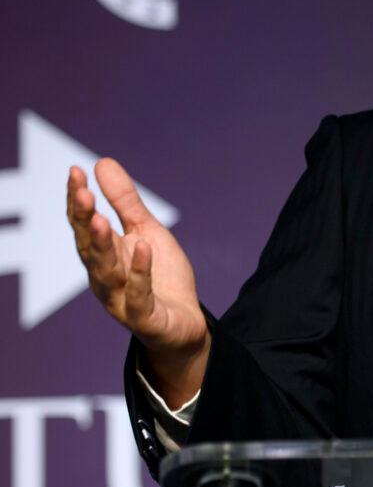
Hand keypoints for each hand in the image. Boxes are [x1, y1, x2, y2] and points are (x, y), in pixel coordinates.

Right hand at [67, 159, 209, 407]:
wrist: (184, 323)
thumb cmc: (161, 276)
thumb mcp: (148, 232)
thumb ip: (125, 202)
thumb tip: (102, 162)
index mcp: (104, 255)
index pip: (84, 225)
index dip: (78, 200)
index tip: (75, 171)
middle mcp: (105, 277)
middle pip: (89, 246)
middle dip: (83, 219)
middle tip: (82, 191)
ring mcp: (121, 299)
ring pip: (106, 272)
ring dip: (101, 247)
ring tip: (100, 219)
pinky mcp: (144, 318)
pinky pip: (138, 297)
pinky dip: (139, 274)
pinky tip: (143, 249)